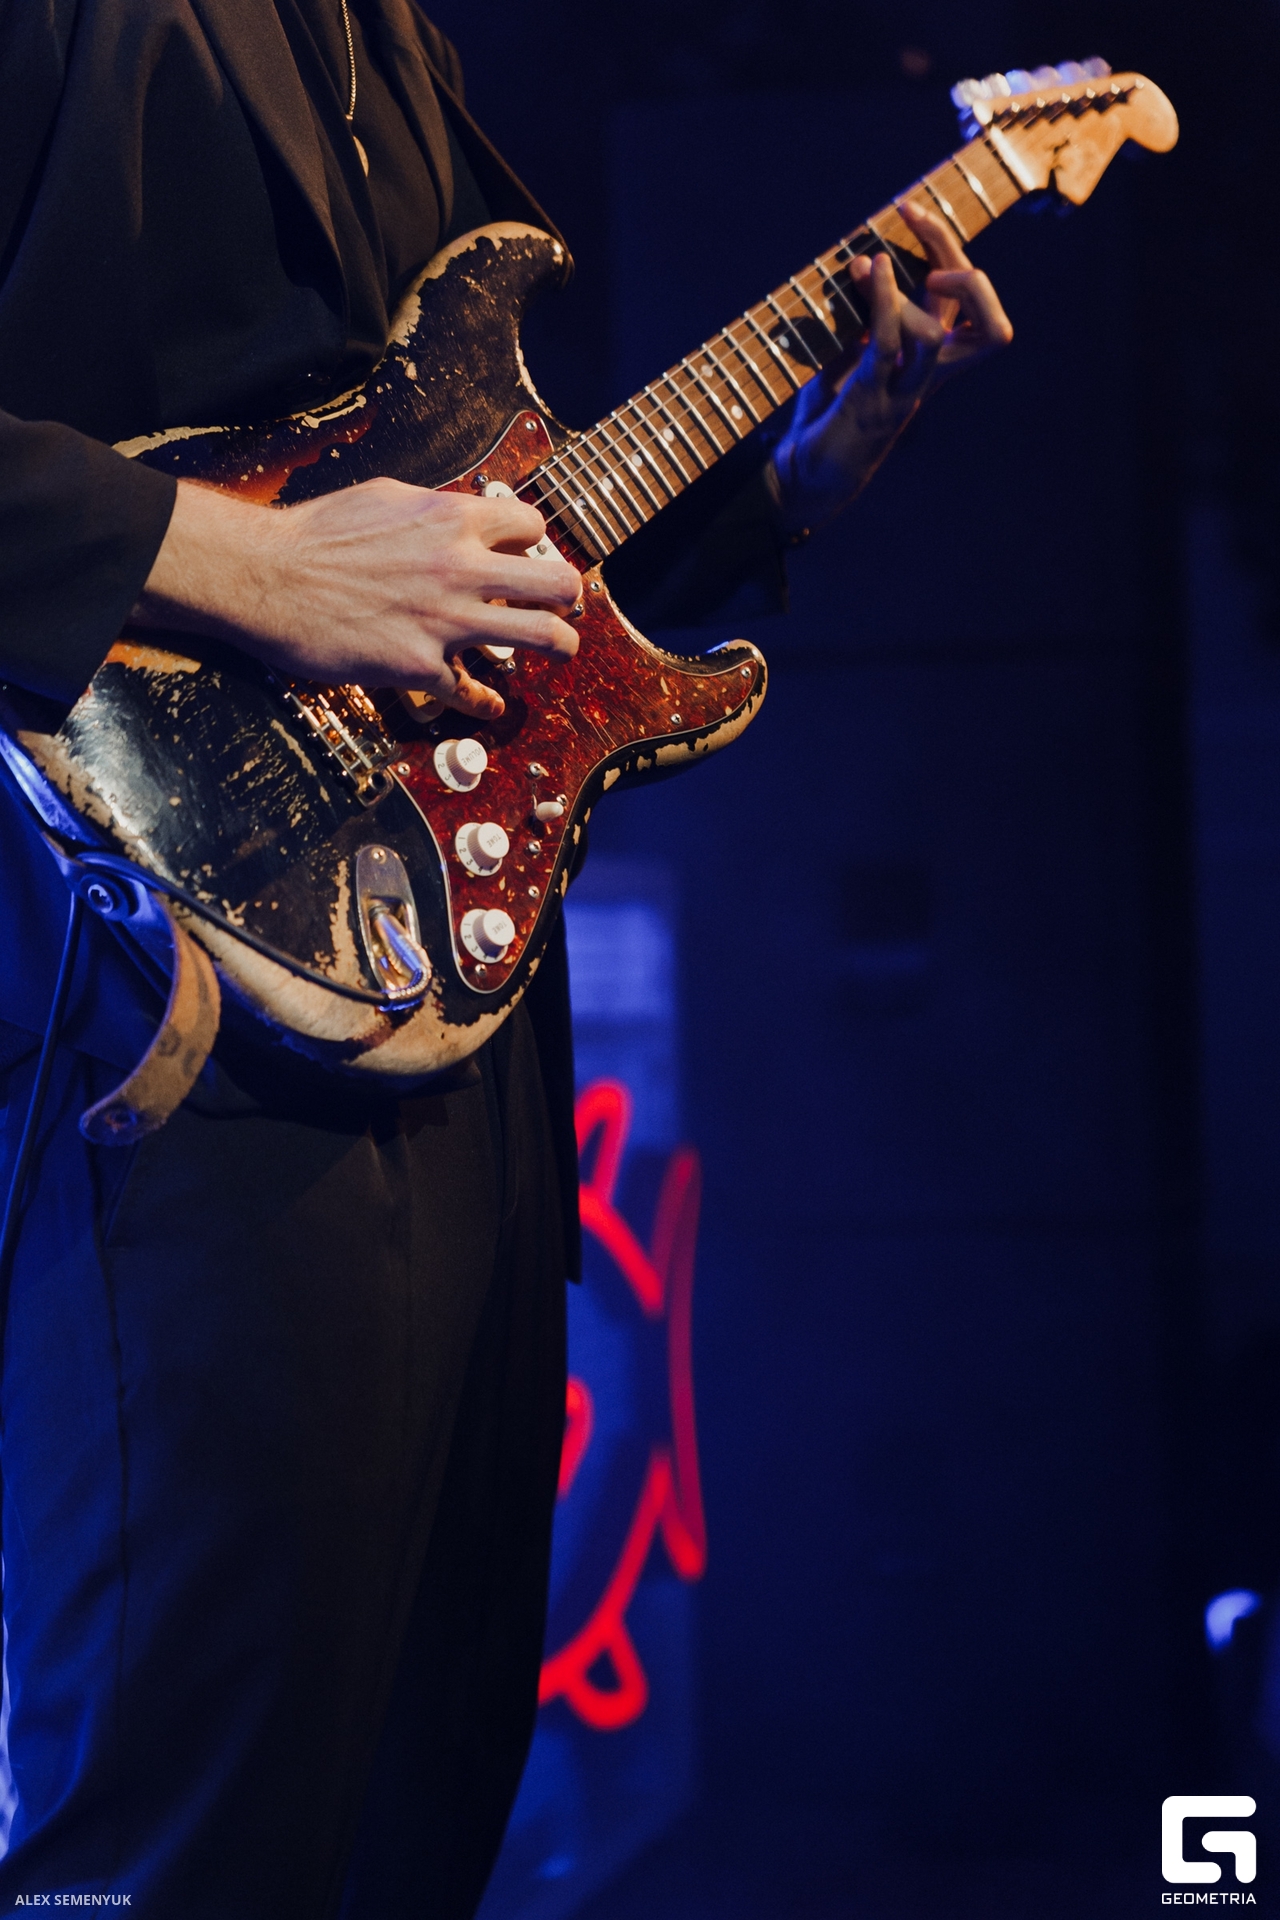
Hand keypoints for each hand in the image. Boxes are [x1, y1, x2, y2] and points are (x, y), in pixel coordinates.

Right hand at [133, 476, 582, 719]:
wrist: (265, 575)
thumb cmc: (315, 534)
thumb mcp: (386, 498)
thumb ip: (436, 510)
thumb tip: (464, 515)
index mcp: (452, 520)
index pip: (533, 527)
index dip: (537, 546)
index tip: (532, 561)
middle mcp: (461, 569)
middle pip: (558, 584)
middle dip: (570, 599)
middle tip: (566, 608)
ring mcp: (446, 622)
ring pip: (541, 639)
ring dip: (558, 647)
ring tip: (559, 651)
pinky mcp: (419, 667)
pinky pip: (475, 694)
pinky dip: (485, 703)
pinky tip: (488, 704)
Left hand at [769, 201, 1012, 535]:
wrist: (803, 477)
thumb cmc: (827, 417)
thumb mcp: (848, 356)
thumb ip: (864, 318)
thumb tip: (866, 265)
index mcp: (933, 365)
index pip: (973, 305)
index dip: (954, 251)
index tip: (912, 214)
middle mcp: (929, 379)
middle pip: (984, 322)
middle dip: (956, 257)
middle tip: (915, 220)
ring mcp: (902, 394)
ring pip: (937, 337)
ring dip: (908, 290)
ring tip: (873, 264)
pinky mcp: (869, 403)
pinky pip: (887, 348)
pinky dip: (881, 305)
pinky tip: (867, 275)